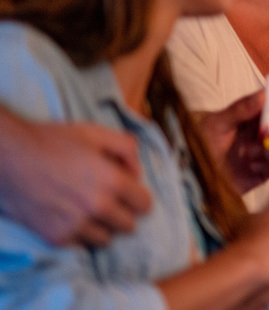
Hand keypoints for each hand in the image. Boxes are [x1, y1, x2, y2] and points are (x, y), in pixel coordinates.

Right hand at [0, 119, 150, 246]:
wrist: (10, 158)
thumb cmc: (53, 142)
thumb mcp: (95, 133)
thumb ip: (126, 148)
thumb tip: (137, 172)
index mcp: (113, 181)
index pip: (145, 205)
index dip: (138, 198)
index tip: (129, 195)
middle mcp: (98, 206)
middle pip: (129, 226)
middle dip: (122, 213)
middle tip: (108, 202)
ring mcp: (76, 225)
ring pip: (106, 239)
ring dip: (102, 227)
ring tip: (87, 211)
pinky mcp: (56, 237)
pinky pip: (82, 246)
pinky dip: (79, 235)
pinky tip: (70, 218)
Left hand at [195, 90, 268, 193]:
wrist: (193, 173)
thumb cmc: (202, 143)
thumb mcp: (217, 123)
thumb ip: (240, 109)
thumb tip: (263, 94)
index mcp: (255, 114)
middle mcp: (265, 130)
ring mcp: (267, 150)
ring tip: (248, 152)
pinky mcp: (266, 171)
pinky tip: (251, 166)